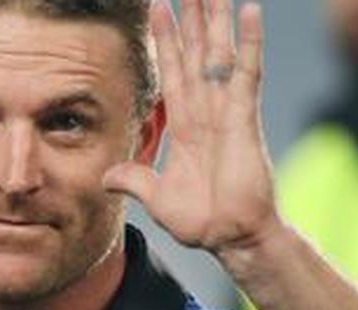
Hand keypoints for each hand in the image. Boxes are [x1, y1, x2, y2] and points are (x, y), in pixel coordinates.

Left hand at [103, 0, 278, 255]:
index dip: (165, 40)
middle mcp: (207, 111)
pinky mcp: (245, 119)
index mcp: (186, 126)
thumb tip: (107, 177)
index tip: (158, 7)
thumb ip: (135, 181)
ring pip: (219, 54)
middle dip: (192, 18)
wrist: (232, 238)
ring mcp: (228, 112)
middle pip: (196, 53)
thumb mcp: (157, 199)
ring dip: (217, 20)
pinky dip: (250, 43)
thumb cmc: (203, 222)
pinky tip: (249, 12)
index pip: (172, 72)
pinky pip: (246, 74)